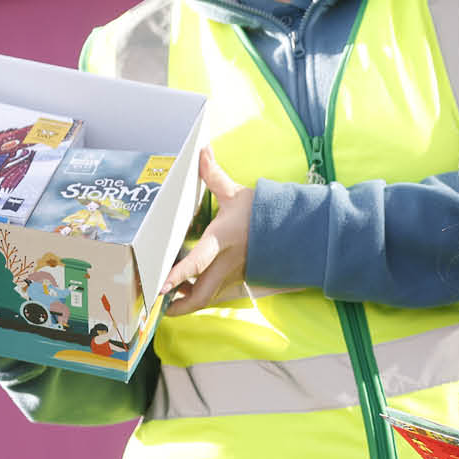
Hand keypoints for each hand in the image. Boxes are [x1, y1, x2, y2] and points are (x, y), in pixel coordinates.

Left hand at [158, 147, 251, 315]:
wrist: (297, 228)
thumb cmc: (264, 212)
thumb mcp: (237, 193)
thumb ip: (214, 175)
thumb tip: (202, 151)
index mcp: (222, 240)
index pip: (198, 261)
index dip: (179, 275)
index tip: (161, 287)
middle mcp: (228, 262)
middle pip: (203, 293)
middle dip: (181, 305)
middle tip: (162, 307)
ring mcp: (236, 274)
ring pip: (210, 296)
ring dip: (191, 299)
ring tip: (175, 296)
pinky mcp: (243, 279)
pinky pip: (220, 292)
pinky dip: (205, 293)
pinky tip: (193, 287)